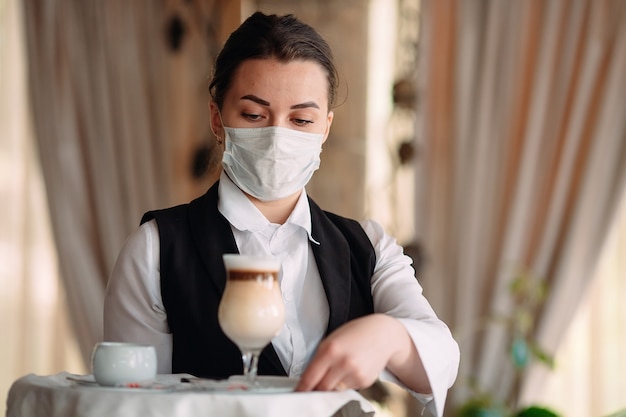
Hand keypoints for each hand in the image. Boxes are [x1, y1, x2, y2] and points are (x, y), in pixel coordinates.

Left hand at [295, 314, 411, 391]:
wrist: (383, 334)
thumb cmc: (355, 333)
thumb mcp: (332, 339)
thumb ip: (319, 359)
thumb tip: (308, 380)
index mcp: (331, 349)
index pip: (310, 377)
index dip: (302, 388)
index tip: (297, 393)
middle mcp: (343, 363)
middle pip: (321, 388)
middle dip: (315, 389)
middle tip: (312, 387)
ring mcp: (355, 374)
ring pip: (334, 391)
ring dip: (331, 386)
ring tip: (336, 372)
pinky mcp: (365, 381)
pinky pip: (347, 389)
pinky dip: (344, 384)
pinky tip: (350, 370)